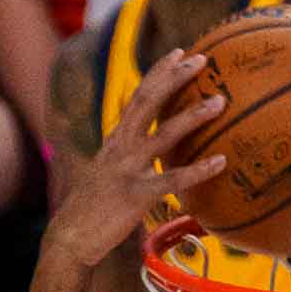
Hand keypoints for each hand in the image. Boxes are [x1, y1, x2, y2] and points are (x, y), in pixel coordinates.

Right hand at [44, 50, 225, 267]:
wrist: (70, 238)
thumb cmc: (93, 211)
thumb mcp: (109, 176)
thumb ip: (129, 161)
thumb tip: (152, 158)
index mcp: (116, 141)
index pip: (138, 97)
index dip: (158, 73)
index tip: (179, 53)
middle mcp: (120, 148)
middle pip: (148, 102)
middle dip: (175, 77)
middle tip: (202, 58)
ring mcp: (126, 170)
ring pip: (164, 135)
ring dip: (193, 116)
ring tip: (220, 102)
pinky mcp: (134, 196)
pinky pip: (172, 180)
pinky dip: (198, 170)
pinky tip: (220, 162)